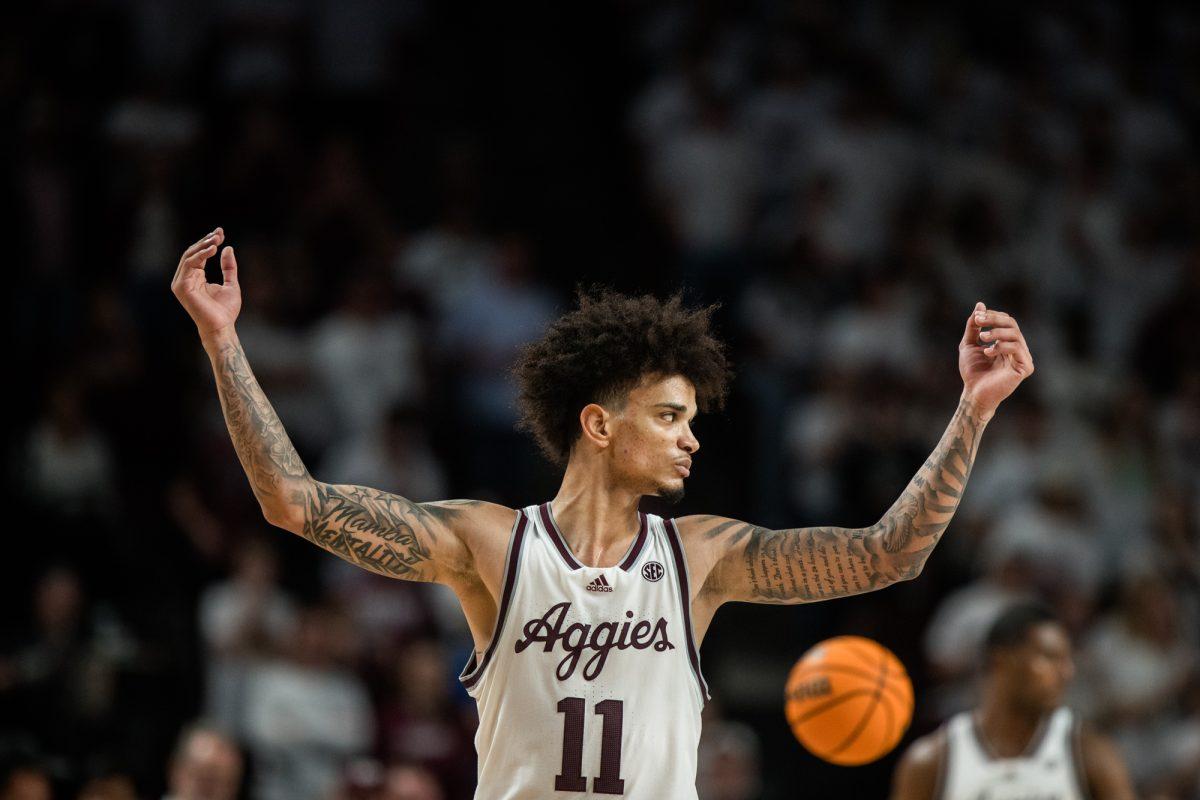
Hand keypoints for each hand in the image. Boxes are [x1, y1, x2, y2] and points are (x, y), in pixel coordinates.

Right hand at [170, 228, 240, 338]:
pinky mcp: (181, 287)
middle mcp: (186, 278)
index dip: (208, 242)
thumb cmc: (225, 310)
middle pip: (192, 253)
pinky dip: (200, 255)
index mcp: (195, 277)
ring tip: (216, 239)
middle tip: (218, 233)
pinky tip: (212, 249)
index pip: (199, 255)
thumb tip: (228, 248)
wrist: (222, 326)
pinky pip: (189, 265)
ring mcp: (181, 283)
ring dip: (203, 246)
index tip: (220, 232)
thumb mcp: (231, 283)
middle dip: (205, 241)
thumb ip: (228, 267)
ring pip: (189, 256)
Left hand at [959, 301, 1033, 419]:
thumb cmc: (972, 371)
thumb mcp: (969, 344)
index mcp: (1007, 342)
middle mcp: (1017, 348)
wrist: (973, 393)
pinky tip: (987, 352)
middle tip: (979, 322)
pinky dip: (1001, 347)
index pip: (1006, 321)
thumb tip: (980, 304)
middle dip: (994, 320)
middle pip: (1012, 324)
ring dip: (997, 333)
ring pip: (1015, 335)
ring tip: (983, 339)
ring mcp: (1023, 358)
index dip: (992, 316)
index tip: (977, 317)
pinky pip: (1017, 349)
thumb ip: (974, 326)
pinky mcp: (1025, 368)